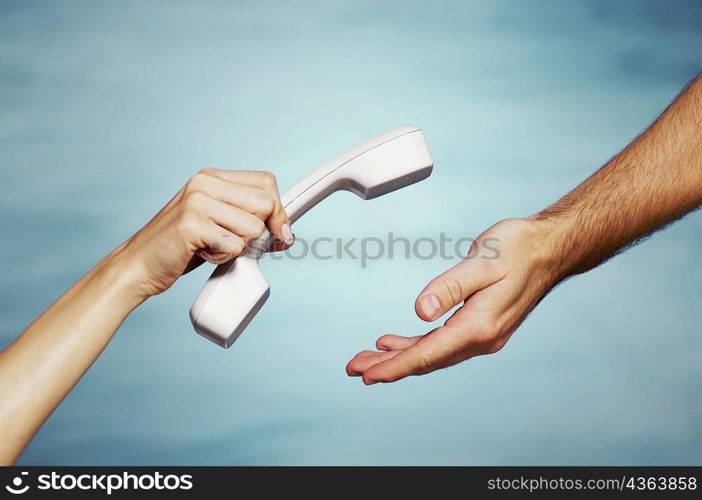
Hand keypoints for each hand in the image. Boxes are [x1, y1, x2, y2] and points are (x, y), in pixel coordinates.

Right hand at [112, 169, 292, 299]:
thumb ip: (247, 219)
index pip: (266, 182)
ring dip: (239, 248)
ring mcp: (196, 202)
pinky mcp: (191, 225)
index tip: (278, 233)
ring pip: (253, 228)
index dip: (278, 211)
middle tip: (237, 244)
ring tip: (212, 247)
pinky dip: (224, 257)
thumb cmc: (182, 247)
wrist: (138, 265)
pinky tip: (202, 253)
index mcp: (212, 177)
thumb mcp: (218, 224)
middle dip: (261, 232)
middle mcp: (204, 183)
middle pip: (265, 204)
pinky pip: (235, 246)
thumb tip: (287, 232)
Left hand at [346, 218, 561, 383]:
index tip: (369, 375)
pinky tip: (395, 343)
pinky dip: (416, 345)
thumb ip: (449, 287)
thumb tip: (421, 311)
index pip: (428, 353)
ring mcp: (482, 335)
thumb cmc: (517, 250)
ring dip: (398, 357)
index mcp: (480, 325)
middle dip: (388, 366)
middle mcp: (481, 338)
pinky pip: (441, 344)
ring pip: (432, 354)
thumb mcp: (481, 262)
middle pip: (426, 359)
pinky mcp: (479, 326)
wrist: (547, 249)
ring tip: (367, 359)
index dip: (395, 366)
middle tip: (354, 368)